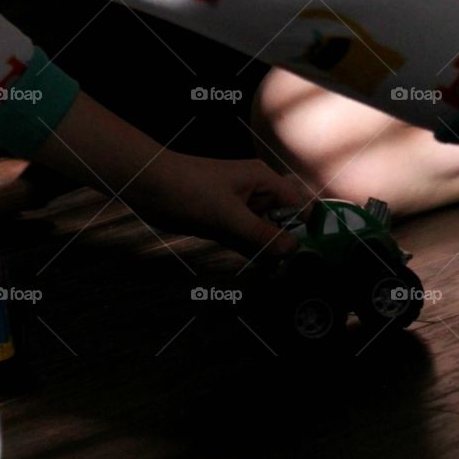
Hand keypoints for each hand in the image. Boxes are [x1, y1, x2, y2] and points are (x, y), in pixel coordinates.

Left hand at [127, 152, 312, 259]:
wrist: (148, 185)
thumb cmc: (190, 189)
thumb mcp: (228, 214)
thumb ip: (260, 234)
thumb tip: (292, 249)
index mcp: (263, 181)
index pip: (296, 204)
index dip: (305, 227)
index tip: (310, 254)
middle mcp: (255, 193)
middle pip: (281, 222)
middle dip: (285, 244)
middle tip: (291, 273)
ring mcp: (238, 208)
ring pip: (262, 233)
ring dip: (267, 252)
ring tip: (276, 276)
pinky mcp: (222, 222)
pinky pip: (244, 239)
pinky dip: (250, 252)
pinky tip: (259, 270)